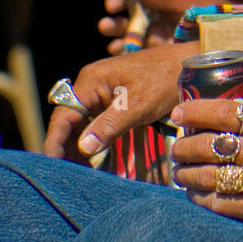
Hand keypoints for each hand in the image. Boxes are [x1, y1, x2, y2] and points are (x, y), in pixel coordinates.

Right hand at [43, 41, 197, 161]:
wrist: (190, 65)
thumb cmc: (166, 80)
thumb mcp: (139, 105)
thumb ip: (110, 125)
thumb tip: (83, 148)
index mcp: (91, 80)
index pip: (64, 115)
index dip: (55, 141)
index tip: (52, 165)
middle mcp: (91, 84)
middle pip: (70, 121)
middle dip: (67, 149)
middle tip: (69, 176)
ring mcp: (102, 91)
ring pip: (82, 124)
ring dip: (80, 147)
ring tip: (81, 173)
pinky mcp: (114, 99)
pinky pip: (96, 122)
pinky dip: (95, 141)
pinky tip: (96, 161)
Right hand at [99, 0, 226, 54]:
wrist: (230, 43)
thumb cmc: (214, 15)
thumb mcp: (190, 2)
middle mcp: (156, 7)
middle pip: (127, 1)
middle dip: (115, 1)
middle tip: (111, 7)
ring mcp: (154, 29)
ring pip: (125, 25)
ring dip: (112, 25)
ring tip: (106, 27)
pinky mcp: (154, 50)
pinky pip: (132, 48)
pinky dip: (121, 48)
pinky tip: (116, 48)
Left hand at [169, 100, 242, 239]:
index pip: (225, 113)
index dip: (196, 111)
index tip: (179, 113)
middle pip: (209, 146)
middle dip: (184, 146)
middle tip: (177, 147)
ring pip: (207, 176)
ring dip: (186, 173)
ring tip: (179, 171)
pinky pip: (219, 203)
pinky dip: (201, 197)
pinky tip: (195, 193)